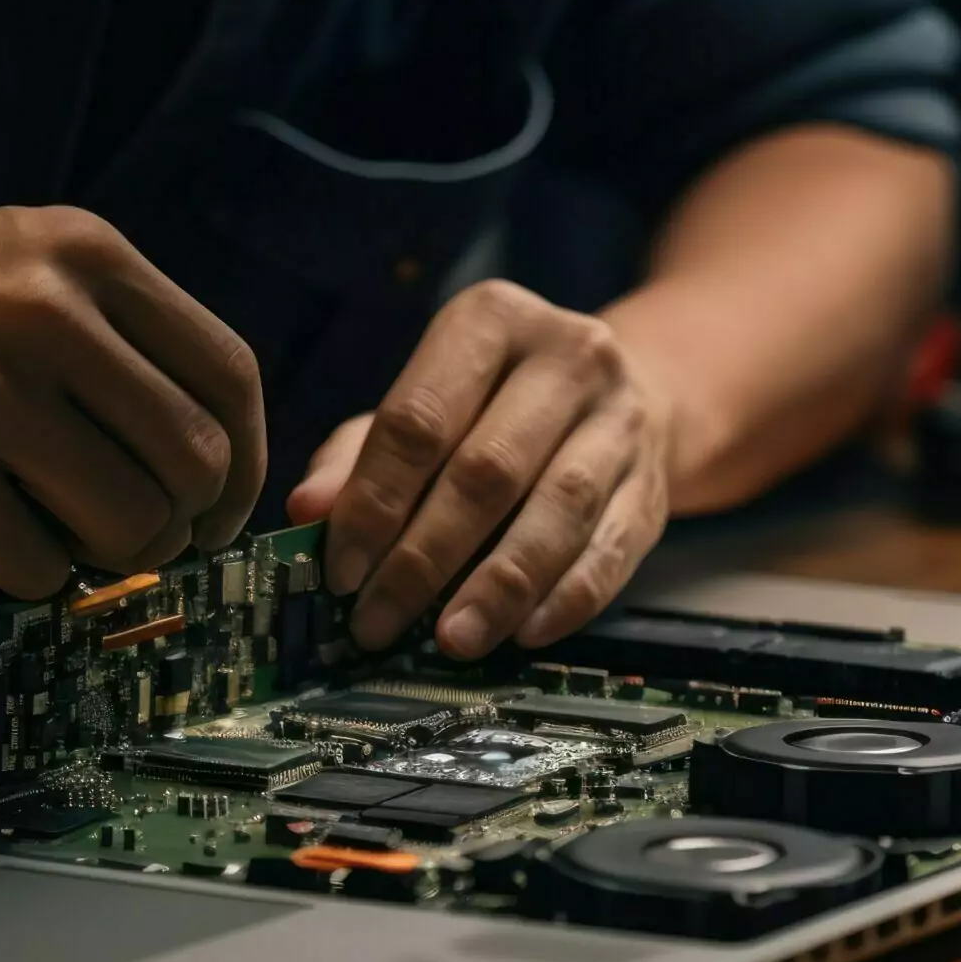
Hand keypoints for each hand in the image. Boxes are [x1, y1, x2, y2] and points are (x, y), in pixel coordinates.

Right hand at [0, 200, 263, 597]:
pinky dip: (28, 574)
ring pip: (130, 525)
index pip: (230, 376)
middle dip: (182, 522)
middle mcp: (49, 313)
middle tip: (134, 533)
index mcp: (86, 255)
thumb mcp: (18, 263)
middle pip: (195, 463)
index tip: (220, 508)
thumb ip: (116, 339)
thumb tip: (212, 466)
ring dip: (109, 554)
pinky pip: (38, 570)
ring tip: (56, 529)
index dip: (245, 463)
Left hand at [288, 281, 670, 658]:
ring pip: (558, 512)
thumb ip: (359, 454)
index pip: (420, 419)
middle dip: (425, 557)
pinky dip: (564, 600)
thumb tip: (307, 511)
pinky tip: (522, 635)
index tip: (341, 571)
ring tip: (450, 641)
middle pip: (487, 470)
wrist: (634, 392)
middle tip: (377, 619)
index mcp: (491, 320)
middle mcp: (568, 356)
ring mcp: (622, 420)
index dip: (374, 502)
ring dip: (497, 587)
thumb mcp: (425, 404)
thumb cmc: (497, 406)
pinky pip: (611, 552)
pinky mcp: (653, 485)